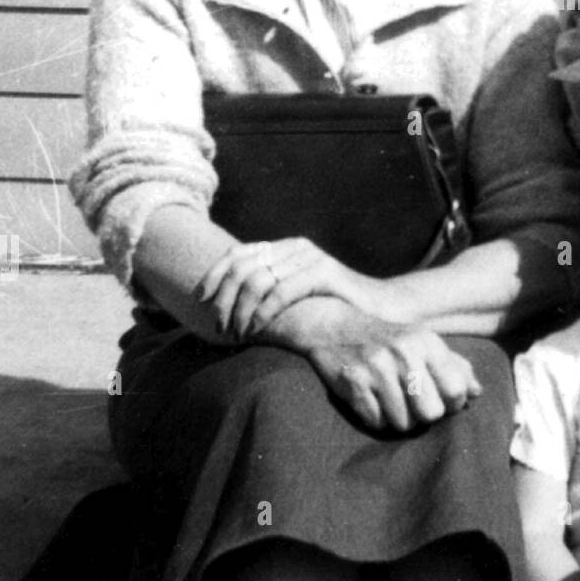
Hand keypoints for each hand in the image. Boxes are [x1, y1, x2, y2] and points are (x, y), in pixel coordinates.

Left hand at [197, 237, 384, 340]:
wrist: (378, 310)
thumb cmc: (333, 308)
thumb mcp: (296, 295)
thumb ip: (270, 291)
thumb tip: (226, 305)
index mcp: (286, 248)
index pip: (238, 252)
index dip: (215, 274)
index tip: (201, 299)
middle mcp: (296, 247)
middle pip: (242, 266)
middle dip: (225, 298)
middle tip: (220, 326)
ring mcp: (310, 258)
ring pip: (257, 280)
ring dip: (241, 310)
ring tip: (237, 332)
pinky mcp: (324, 273)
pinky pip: (280, 292)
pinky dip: (263, 313)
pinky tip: (257, 329)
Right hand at [304, 306, 482, 430]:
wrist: (333, 324)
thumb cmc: (387, 337)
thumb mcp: (422, 340)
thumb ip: (453, 364)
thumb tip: (477, 392)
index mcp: (426, 341)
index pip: (455, 390)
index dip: (453, 403)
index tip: (443, 399)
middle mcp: (404, 353)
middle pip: (432, 413)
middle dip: (425, 415)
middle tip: (414, 402)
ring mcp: (377, 368)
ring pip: (404, 423)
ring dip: (399, 418)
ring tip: (392, 399)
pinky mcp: (354, 384)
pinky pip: (377, 423)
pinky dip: (377, 418)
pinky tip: (373, 400)